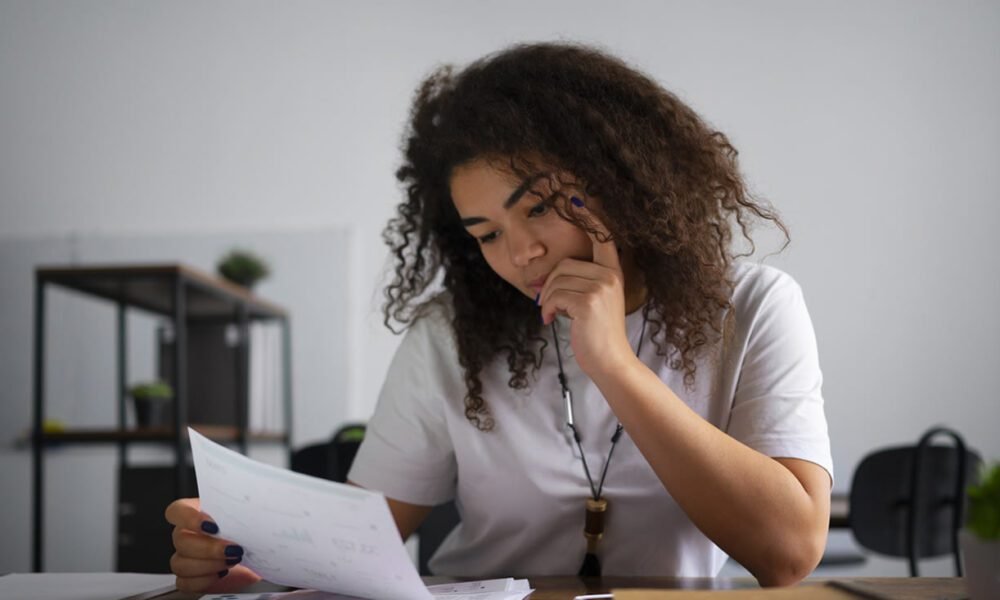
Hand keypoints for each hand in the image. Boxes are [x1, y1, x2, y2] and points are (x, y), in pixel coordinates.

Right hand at [164, 498, 261, 592]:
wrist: (258, 556)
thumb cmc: (251, 532)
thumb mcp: (249, 518)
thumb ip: (243, 512)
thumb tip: (251, 514)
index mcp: (198, 512)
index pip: (177, 511)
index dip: (189, 518)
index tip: (213, 526)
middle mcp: (188, 533)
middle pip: (180, 540)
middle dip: (208, 548)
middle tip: (232, 549)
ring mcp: (185, 556)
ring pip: (179, 563)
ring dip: (208, 565)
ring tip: (232, 561)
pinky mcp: (189, 578)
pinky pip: (184, 582)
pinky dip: (204, 580)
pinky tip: (221, 573)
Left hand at [537, 200, 632, 376]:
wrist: (611, 361)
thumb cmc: (598, 334)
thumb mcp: (594, 303)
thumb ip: (579, 284)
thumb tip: (545, 280)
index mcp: (613, 273)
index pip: (603, 238)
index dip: (590, 217)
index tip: (577, 197)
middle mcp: (609, 276)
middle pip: (564, 265)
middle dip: (550, 285)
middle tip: (549, 306)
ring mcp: (600, 287)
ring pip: (556, 281)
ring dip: (546, 300)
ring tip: (551, 315)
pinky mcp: (588, 301)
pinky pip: (554, 296)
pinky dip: (546, 309)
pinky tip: (550, 321)